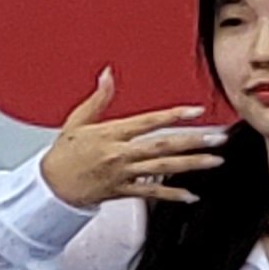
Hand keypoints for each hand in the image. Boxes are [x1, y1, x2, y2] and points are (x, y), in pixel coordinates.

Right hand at [39, 71, 225, 209]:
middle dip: (194, 142)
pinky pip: (151, 192)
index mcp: (111, 133)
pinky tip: (190, 195)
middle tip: (217, 138)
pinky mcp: (123, 191)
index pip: (149, 121)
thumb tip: (108, 74)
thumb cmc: (64, 154)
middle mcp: (120, 154)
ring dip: (191, 165)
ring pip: (163, 167)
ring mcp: (123, 174)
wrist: (51, 186)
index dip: (174, 115)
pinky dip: (172, 194)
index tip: (196, 111)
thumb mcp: (78, 120)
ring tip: (214, 160)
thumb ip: (99, 98)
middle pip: (163, 145)